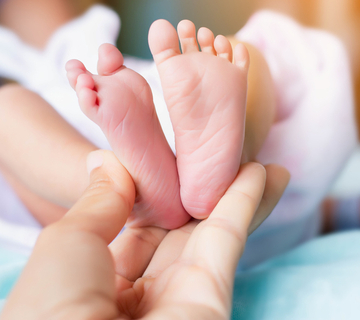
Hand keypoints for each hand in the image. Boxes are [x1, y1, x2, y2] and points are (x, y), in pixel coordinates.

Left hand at [2, 150, 288, 319]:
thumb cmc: (52, 316)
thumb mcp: (66, 246)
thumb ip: (98, 202)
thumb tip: (106, 159)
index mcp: (93, 286)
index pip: (128, 225)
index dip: (146, 188)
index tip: (159, 151)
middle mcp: (137, 295)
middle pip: (172, 228)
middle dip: (189, 189)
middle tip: (205, 151)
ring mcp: (177, 300)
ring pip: (206, 230)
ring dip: (228, 189)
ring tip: (243, 152)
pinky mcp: (211, 302)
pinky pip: (228, 241)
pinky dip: (244, 204)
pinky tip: (259, 173)